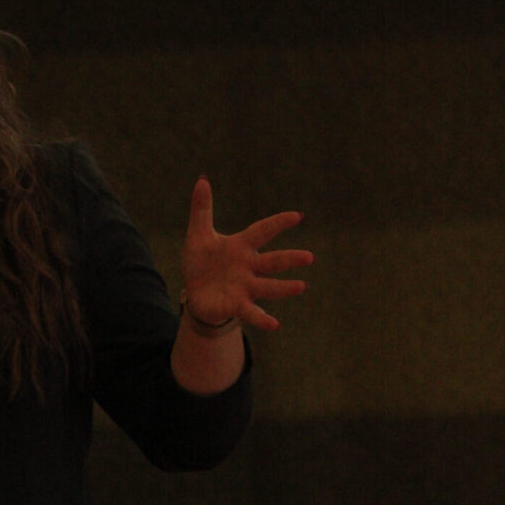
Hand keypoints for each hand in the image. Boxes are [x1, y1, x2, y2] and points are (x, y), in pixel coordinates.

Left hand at [181, 177, 313, 330]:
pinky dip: (263, 319)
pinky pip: (252, 313)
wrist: (195, 293)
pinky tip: (275, 325)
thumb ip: (202, 209)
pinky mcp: (237, 306)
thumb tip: (201, 180)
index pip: (262, 231)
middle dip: (289, 259)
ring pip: (268, 287)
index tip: (297, 216)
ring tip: (301, 287)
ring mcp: (245, 288)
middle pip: (272, 262)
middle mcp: (249, 267)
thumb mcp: (198, 235)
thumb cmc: (202, 262)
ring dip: (284, 288)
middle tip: (309, 257)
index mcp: (241, 247)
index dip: (277, 224)